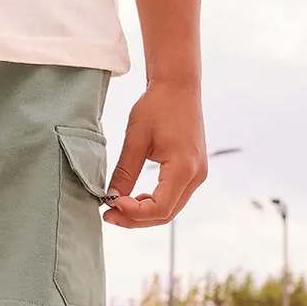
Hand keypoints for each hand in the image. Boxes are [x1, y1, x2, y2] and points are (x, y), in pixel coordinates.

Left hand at [103, 78, 207, 227]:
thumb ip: (125, 172)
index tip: (110, 206)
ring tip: (118, 206)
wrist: (178, 86)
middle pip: (166, 214)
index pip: (159, 209)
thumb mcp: (136, 138)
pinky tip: (136, 196)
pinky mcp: (194, 170)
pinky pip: (175, 196)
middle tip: (108, 215)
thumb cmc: (157, 106)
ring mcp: (198, 174)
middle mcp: (196, 176)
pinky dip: (155, 202)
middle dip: (136, 218)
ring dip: (145, 212)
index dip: (134, 214)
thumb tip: (111, 199)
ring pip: (172, 208)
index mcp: (183, 168)